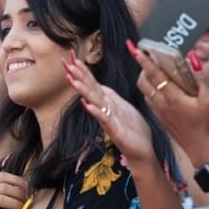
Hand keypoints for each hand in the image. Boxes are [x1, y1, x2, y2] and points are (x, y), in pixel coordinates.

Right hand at [63, 50, 154, 167]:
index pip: (94, 84)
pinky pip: (105, 119)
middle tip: (65, 64)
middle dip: (78, 77)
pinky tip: (88, 105)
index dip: (84, 71)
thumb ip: (112, 97)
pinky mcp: (115, 131)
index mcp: (109, 103)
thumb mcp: (124, 107)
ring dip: (83, 91)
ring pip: (94, 102)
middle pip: (90, 90)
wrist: (142, 151)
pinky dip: (97, 112)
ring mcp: (109, 120)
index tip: (73, 57)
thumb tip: (102, 85)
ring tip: (73, 81)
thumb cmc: (134, 130)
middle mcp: (105, 109)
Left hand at [132, 43, 208, 166]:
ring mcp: (160, 112)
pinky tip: (159, 89)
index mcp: (173, 98)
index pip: (155, 75)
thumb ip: (200, 78)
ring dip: (145, 79)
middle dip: (143, 68)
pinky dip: (150, 90)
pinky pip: (149, 100)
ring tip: (154, 71)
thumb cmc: (207, 125)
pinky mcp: (161, 118)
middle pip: (144, 82)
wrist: (201, 149)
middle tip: (148, 58)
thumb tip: (193, 59)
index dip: (145, 61)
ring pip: (145, 91)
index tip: (136, 49)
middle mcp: (162, 104)